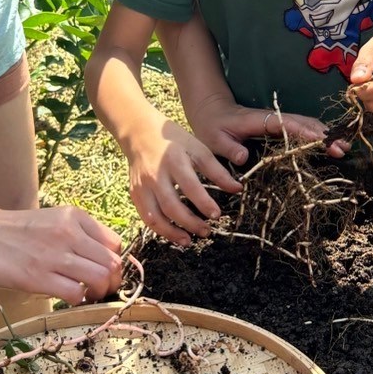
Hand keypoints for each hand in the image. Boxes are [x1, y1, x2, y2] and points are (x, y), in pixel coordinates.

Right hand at [0, 205, 122, 306]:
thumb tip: (99, 259)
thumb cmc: (10, 231)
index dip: (113, 263)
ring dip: (99, 293)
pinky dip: (78, 301)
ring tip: (86, 296)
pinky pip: (75, 293)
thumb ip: (75, 234)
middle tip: (100, 291)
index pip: (114, 243)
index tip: (104, 273)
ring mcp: (53, 254)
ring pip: (100, 278)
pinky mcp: (36, 276)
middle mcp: (69, 233)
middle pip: (113, 263)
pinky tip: (67, 298)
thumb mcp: (51, 221)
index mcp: (75, 217)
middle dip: (112, 282)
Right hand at [121, 117, 242, 245]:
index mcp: (174, 161)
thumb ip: (217, 171)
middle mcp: (155, 176)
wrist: (140, 133)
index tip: (217, 215)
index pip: (190, 187)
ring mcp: (142, 186)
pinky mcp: (134, 194)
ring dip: (172, 232)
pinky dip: (159, 229)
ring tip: (189, 241)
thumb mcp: (198, 149)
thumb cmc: (174, 141)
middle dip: (190, 223)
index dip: (204, 203)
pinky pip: (146, 217)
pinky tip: (173, 234)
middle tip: (207, 231)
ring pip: (155, 217)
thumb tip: (237, 189)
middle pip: (171, 206)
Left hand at [189, 93, 337, 166]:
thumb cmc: (213, 127)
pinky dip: (319, 135)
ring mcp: (279, 121)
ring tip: (343, 147)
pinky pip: (303, 128)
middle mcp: (274, 118)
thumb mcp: (215, 140)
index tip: (321, 141)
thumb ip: (228, 148)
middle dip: (324, 135)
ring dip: (325, 135)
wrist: (212, 110)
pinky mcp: (280, 126)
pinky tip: (330, 144)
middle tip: (342, 149)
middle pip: (304, 123)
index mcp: (260, 120)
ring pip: (307, 124)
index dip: (305, 132)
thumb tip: (244, 157)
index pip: (287, 125)